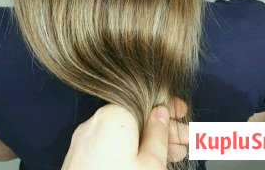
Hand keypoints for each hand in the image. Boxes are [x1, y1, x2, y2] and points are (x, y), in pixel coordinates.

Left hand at [61, 98, 188, 169]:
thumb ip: (159, 135)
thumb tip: (161, 114)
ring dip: (147, 143)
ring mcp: (85, 142)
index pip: (146, 101)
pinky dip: (128, 152)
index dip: (168, 107)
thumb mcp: (152, 163)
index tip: (181, 114)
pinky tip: (145, 164)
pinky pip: (109, 146)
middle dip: (161, 130)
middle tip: (184, 141)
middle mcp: (95, 123)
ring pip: (123, 135)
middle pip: (136, 120)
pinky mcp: (80, 159)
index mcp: (114, 116)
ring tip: (172, 156)